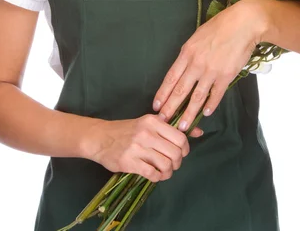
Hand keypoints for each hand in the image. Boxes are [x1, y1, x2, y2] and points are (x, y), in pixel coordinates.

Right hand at [83, 114, 204, 181]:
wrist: (100, 138)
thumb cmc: (127, 130)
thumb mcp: (149, 123)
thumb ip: (171, 128)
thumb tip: (199, 132)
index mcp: (153, 121)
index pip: (180, 137)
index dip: (185, 149)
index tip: (181, 153)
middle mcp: (147, 133)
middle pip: (175, 153)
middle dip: (178, 162)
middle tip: (173, 164)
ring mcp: (137, 148)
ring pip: (165, 164)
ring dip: (168, 172)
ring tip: (165, 171)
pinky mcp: (129, 162)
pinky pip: (152, 174)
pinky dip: (158, 177)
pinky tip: (155, 175)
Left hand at [152, 0, 268, 131]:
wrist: (243, 24)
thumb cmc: (220, 26)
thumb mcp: (198, 36)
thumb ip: (190, 53)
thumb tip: (184, 67)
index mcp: (187, 53)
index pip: (171, 77)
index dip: (163, 93)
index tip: (156, 105)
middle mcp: (196, 64)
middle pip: (180, 90)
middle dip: (170, 108)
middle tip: (163, 121)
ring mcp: (211, 71)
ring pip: (196, 97)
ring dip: (188, 113)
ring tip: (183, 127)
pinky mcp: (226, 76)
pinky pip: (216, 94)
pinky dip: (210, 105)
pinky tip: (206, 113)